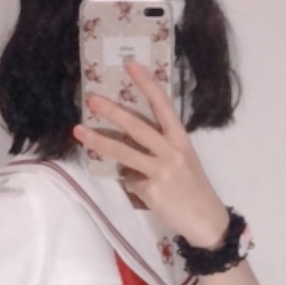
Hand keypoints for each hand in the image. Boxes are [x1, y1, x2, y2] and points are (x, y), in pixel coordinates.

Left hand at [73, 60, 229, 246]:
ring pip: (125, 152)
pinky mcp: (152, 190)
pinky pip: (130, 180)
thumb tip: (126, 139)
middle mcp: (172, 150)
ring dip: (100, 141)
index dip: (146, 83)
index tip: (130, 64)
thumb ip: (157, 146)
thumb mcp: (180, 159)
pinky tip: (141, 189)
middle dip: (113, 111)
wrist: (205, 219)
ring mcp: (162, 171)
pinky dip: (130, 182)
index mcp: (180, 137)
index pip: (162, 104)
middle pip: (138, 126)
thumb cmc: (191, 186)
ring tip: (79, 131)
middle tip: (92, 99)